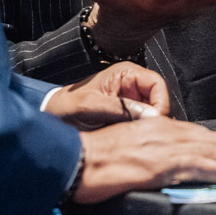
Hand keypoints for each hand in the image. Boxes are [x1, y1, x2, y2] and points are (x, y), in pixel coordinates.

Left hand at [43, 62, 168, 129]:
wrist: (54, 115)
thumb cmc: (67, 105)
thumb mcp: (90, 105)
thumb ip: (120, 108)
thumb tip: (150, 116)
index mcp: (126, 73)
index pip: (157, 84)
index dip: (161, 103)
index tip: (155, 122)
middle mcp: (133, 85)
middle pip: (160, 100)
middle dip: (157, 117)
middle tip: (146, 134)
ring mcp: (132, 101)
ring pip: (154, 114)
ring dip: (149, 127)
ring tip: (137, 138)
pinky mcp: (129, 116)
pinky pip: (144, 124)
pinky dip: (142, 133)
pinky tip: (133, 141)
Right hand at [73, 117, 215, 203]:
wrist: (74, 160)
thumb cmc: (93, 159)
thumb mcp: (130, 151)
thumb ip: (155, 155)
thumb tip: (175, 169)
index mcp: (156, 126)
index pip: (202, 136)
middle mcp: (164, 130)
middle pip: (213, 140)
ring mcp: (163, 145)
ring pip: (211, 150)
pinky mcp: (160, 161)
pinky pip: (198, 164)